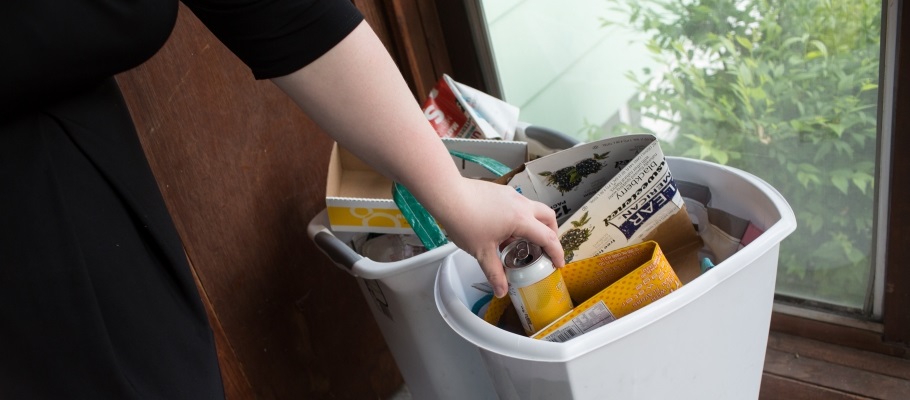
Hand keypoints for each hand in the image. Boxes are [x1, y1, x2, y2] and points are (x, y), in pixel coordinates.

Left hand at [430, 177, 563, 297]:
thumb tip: (502, 291)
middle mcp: (521, 204)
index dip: (557, 253)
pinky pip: (519, 204)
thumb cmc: (465, 221)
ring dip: (535, 224)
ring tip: (522, 241)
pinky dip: (521, 217)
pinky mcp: (501, 191)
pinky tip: (504, 228)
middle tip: (545, 249)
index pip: (548, 238)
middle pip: (548, 217)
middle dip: (551, 233)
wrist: (448, 195)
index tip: (558, 263)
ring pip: (534, 208)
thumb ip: (495, 272)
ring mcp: (511, 195)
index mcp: (521, 220)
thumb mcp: (482, 252)